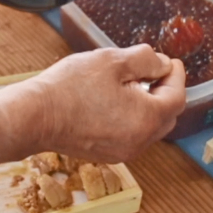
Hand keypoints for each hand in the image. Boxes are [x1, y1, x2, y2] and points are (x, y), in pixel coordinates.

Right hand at [22, 44, 185, 162]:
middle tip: (154, 70)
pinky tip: (113, 100)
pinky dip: (131, 117)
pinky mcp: (104, 153)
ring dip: (147, 105)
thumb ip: (145, 60)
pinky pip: (130, 134)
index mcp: (146, 119)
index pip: (176, 96)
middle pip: (166, 116)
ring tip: (131, 83)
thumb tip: (161, 64)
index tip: (170, 61)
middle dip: (164, 91)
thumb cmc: (70, 87)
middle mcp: (139, 141)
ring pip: (148, 127)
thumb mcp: (112, 60)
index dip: (176, 75)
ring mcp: (121, 151)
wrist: (35, 115)